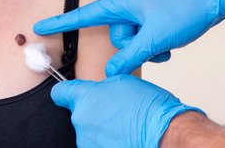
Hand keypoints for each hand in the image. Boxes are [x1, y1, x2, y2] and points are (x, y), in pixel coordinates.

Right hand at [34, 0, 224, 75]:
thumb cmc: (186, 8)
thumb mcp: (157, 38)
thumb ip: (131, 56)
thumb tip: (111, 70)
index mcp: (121, 0)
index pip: (84, 16)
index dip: (60, 23)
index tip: (38, 28)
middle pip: (116, 34)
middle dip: (134, 46)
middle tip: (156, 45)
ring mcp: (141, 3)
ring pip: (132, 35)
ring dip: (147, 45)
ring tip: (168, 43)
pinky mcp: (153, 8)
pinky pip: (144, 30)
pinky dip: (155, 40)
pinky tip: (171, 40)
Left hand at [52, 75, 202, 147]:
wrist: (164, 134)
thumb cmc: (149, 109)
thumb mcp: (123, 83)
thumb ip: (100, 88)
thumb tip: (95, 93)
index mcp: (85, 98)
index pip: (60, 92)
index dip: (66, 92)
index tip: (69, 94)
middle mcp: (81, 120)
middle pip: (78, 114)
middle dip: (93, 112)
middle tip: (114, 112)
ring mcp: (87, 141)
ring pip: (89, 132)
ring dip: (101, 130)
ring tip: (123, 127)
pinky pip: (97, 144)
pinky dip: (107, 142)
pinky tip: (124, 138)